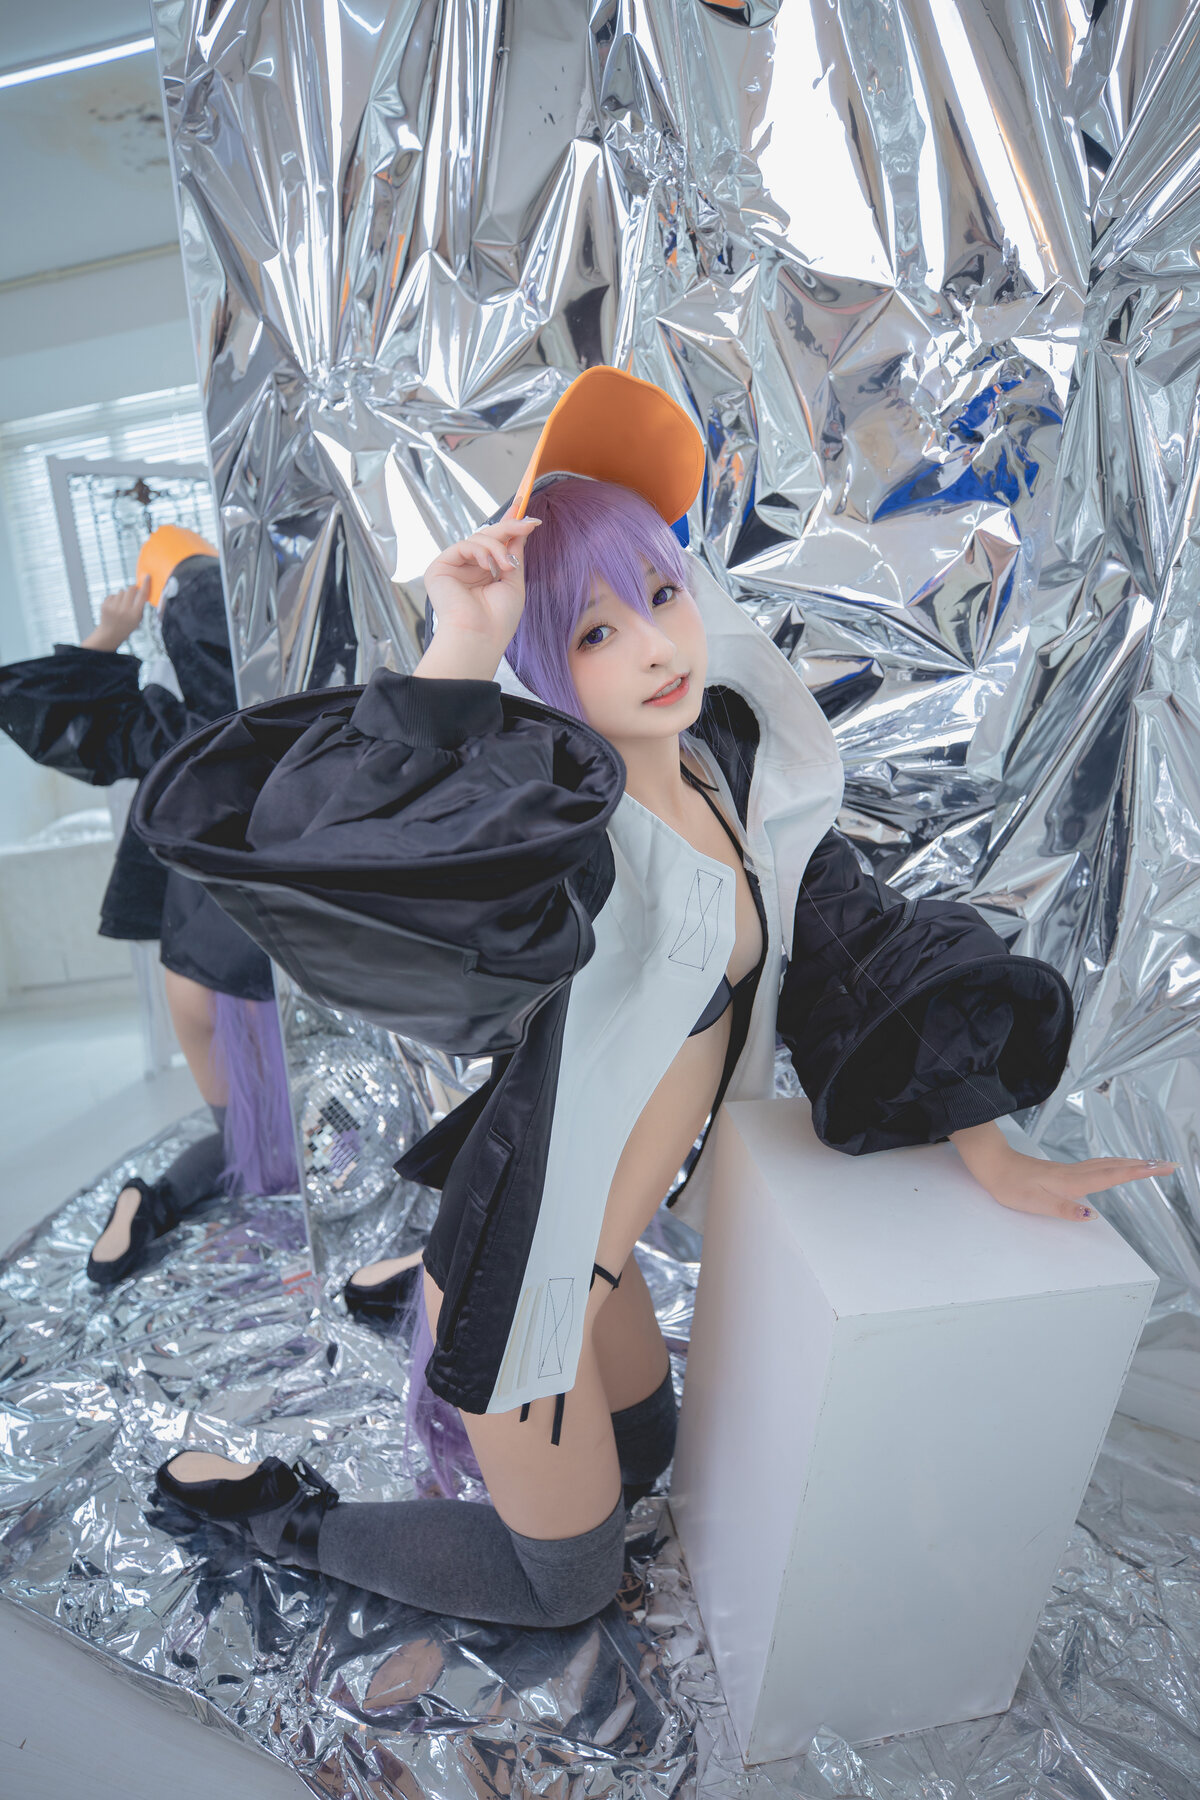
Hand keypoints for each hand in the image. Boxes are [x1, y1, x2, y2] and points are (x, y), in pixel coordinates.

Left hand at [81, 575, 150, 651]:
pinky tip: (115, 607)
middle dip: (133, 589)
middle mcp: (124, 610)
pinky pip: (113, 595)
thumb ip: (140, 605)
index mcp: (135, 614)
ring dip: (123, 595)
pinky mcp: (105, 605)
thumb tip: (142, 588)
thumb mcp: (138, 619)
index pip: (142, 595)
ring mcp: (113, 607)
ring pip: (121, 591)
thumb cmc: (127, 625)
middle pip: (131, 589)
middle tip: (134, 593)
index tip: (147, 577)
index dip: (146, 585)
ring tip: (122, 605)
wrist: (110, 634)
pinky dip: (115, 599)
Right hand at [416, 513, 540, 681]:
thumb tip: (521, 528)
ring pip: (478, 538)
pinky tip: (490, 566)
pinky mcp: (439, 567)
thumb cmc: (498, 620)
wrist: (480, 637)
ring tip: (507, 566)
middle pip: (487, 537)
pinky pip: (464, 545)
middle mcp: (467, 569)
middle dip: (509, 528)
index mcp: (483, 574)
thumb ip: (514, 554)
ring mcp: (453, 567)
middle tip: (528, 524)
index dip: (508, 526)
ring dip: (498, 547)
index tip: (523, 510)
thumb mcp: (514, 581)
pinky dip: (481, 551)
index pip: (494, 544)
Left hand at [950, 1120, 1176, 1220]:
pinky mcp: (1062, 1171)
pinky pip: (1096, 1165)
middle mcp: (1074, 1174)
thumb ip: (1063, 1209)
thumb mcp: (1034, 1202)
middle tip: (1169, 1165)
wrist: (992, 1165)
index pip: (1112, 1176)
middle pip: (1115, 1167)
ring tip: (1150, 1164)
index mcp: (1072, 1183)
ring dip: (1130, 1163)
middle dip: (1143, 1166)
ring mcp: (1068, 1170)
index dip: (1138, 1173)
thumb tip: (1091, 1214)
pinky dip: (1113, 1164)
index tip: (1162, 1168)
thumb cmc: (1011, 1185)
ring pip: (1106, 1164)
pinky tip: (1113, 1167)